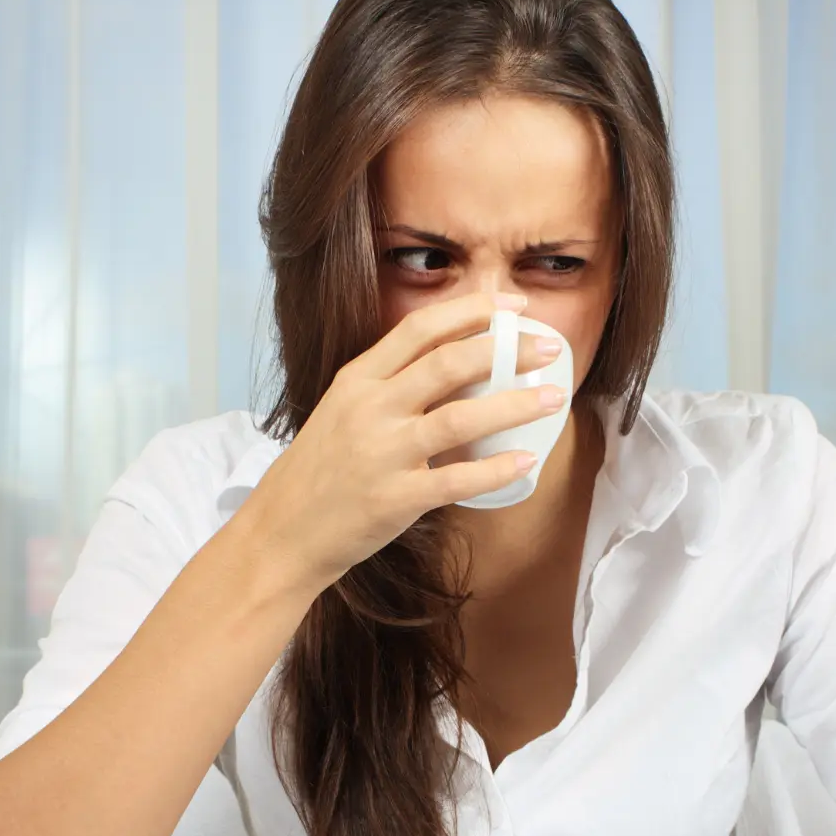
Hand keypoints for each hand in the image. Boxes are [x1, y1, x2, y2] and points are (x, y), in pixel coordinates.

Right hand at [249, 292, 565, 588]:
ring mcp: (382, 453)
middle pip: (448, 364)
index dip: (471, 311)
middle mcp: (370, 408)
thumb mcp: (343, 409)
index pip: (419, 329)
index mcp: (357, 379)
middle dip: (506, 349)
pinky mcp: (395, 499)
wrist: (282, 530)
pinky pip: (458, 480)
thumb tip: (462, 364)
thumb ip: (391, 385)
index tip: (512, 305)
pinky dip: (497, 470)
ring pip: (462, 418)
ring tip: (553, 398)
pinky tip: (526, 461)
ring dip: (515, 405)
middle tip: (549, 347)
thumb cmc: (320, 468)